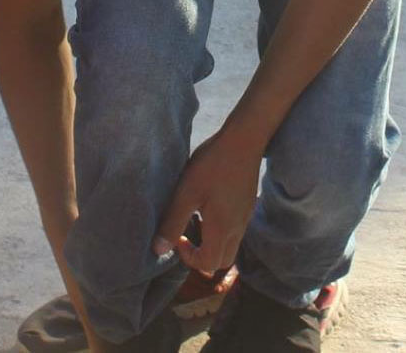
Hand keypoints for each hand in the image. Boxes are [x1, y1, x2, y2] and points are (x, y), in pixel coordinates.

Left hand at [151, 131, 261, 272]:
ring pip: (229, 245)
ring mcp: (245, 218)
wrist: (244, 141)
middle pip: (221, 260)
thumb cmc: (212, 165)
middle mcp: (237, 228)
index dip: (189, 258)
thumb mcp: (186, 193)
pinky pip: (234, 231)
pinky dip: (219, 230)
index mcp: (221, 229)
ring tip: (194, 219)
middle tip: (185, 235)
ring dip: (210, 243)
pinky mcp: (246, 206)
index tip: (177, 237)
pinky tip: (206, 206)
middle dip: (201, 256)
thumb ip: (173, 223)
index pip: (208, 264)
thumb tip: (159, 250)